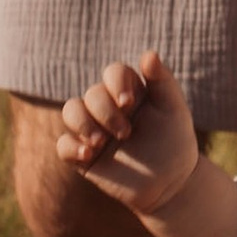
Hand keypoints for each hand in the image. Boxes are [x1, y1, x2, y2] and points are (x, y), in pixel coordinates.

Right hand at [57, 51, 201, 216]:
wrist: (170, 183)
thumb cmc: (174, 141)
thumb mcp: (174, 110)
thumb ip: (163, 81)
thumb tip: (148, 54)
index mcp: (130, 92)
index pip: (113, 72)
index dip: (116, 83)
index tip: (129, 103)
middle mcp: (108, 107)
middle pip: (92, 93)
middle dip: (106, 112)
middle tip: (126, 134)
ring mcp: (94, 130)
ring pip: (70, 110)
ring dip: (82, 124)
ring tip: (100, 143)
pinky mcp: (83, 156)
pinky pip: (62, 145)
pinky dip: (71, 147)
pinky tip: (89, 155)